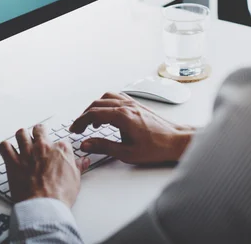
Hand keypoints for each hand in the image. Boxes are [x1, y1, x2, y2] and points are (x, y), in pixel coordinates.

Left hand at [0, 125, 88, 207]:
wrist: (44, 207)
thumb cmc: (60, 195)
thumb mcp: (76, 180)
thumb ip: (78, 166)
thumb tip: (84, 161)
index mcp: (60, 150)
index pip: (60, 140)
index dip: (58, 147)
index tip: (56, 152)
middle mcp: (43, 147)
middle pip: (39, 130)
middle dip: (38, 132)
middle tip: (38, 137)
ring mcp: (27, 153)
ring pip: (21, 133)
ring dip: (21, 137)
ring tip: (22, 141)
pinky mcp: (13, 162)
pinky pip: (5, 147)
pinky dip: (5, 148)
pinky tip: (8, 151)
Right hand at [70, 92, 195, 164]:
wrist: (176, 141)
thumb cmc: (156, 147)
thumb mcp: (126, 152)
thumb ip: (103, 146)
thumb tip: (86, 144)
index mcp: (122, 116)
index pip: (93, 114)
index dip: (80, 121)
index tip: (75, 129)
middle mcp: (126, 106)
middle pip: (97, 104)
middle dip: (85, 115)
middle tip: (79, 127)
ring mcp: (132, 103)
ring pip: (106, 98)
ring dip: (95, 107)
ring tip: (92, 121)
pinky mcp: (137, 105)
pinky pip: (117, 97)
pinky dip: (107, 103)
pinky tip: (107, 114)